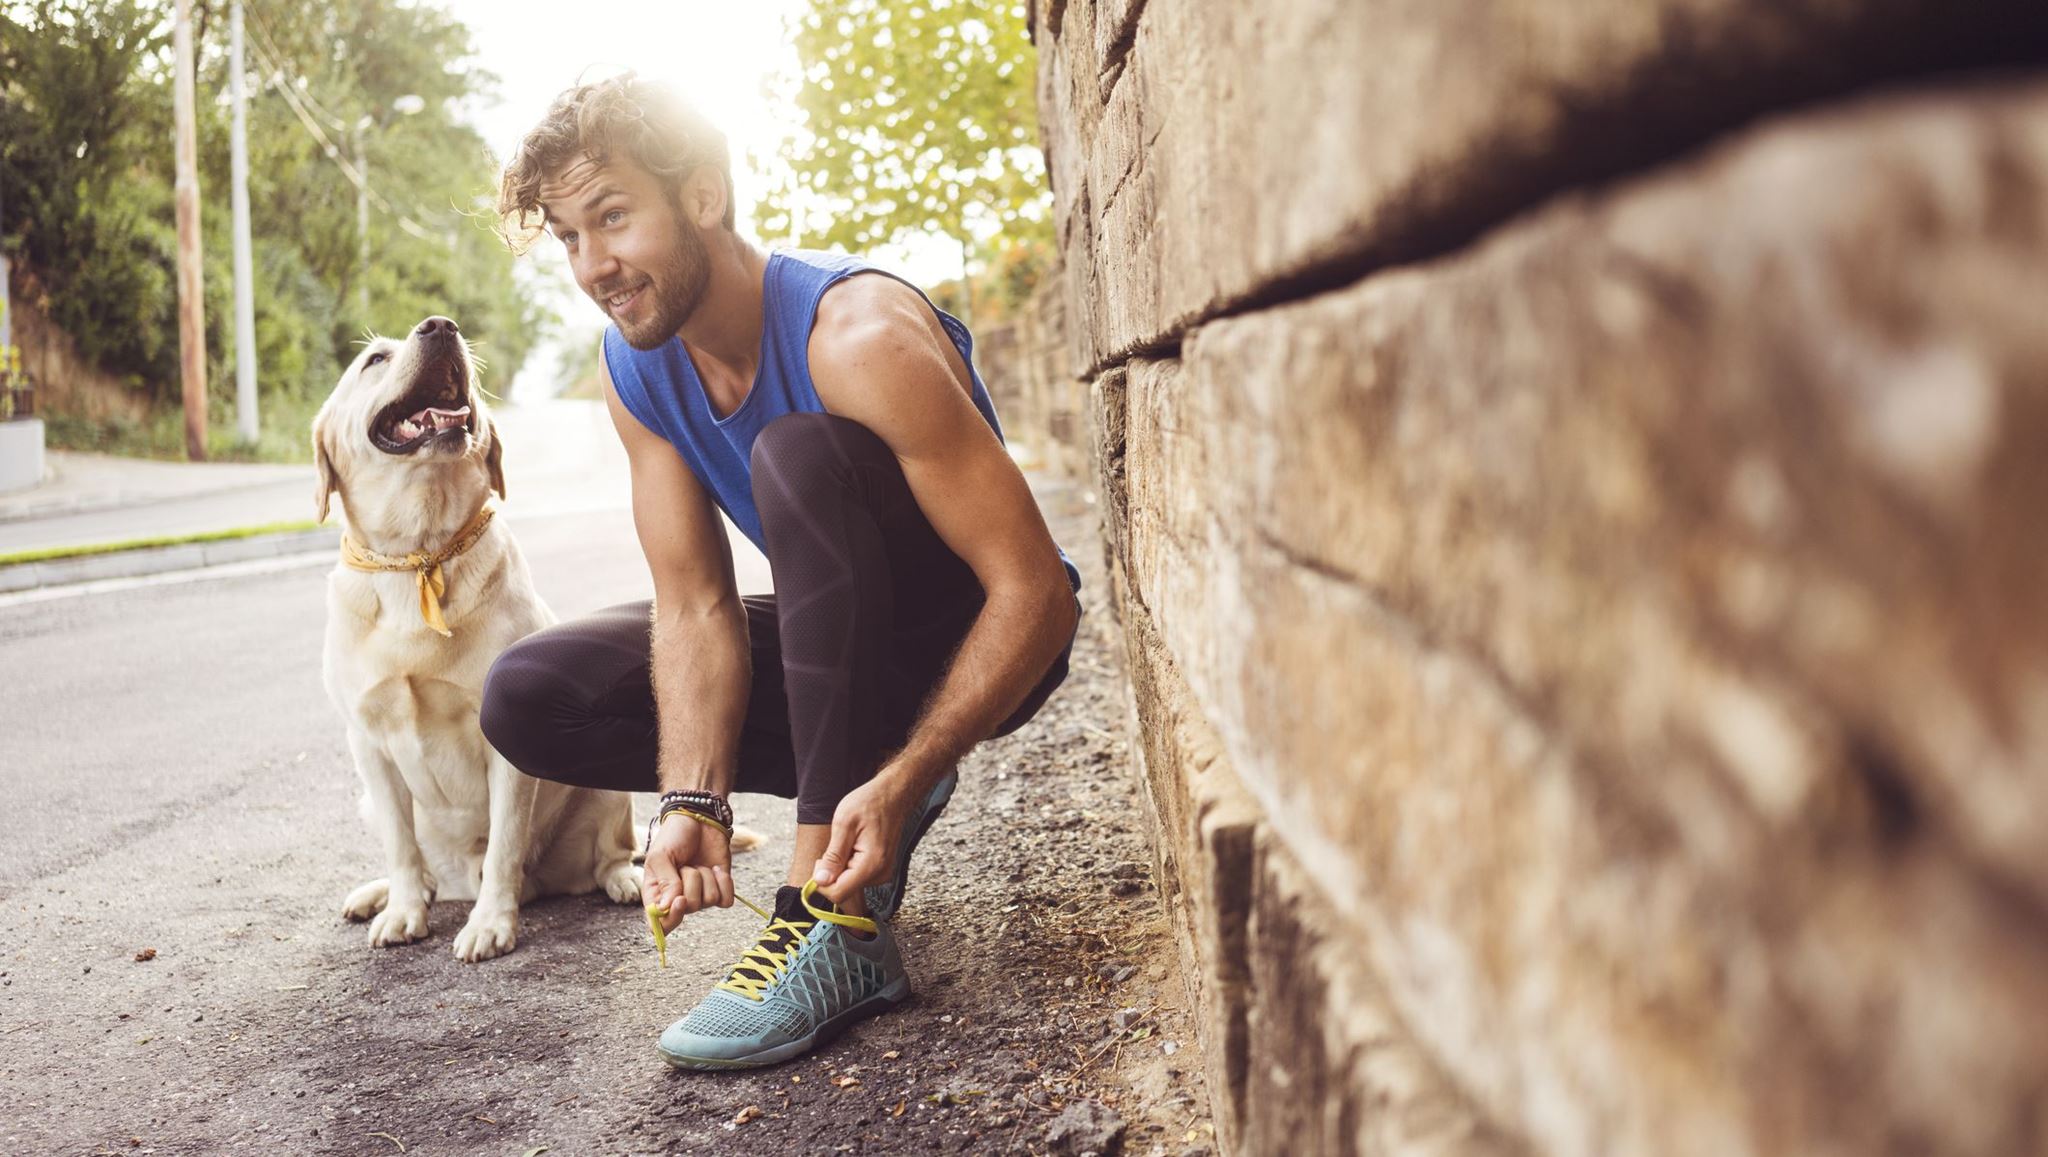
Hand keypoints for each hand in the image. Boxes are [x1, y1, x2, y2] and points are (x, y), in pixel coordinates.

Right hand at [642, 812, 733, 932]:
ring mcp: (700, 895)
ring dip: (706, 877)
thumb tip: (668, 907)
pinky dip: (724, 882)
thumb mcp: (661, 856)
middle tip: (685, 865)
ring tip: (698, 863)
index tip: (681, 900)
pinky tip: (715, 869)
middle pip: (690, 908)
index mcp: (656, 894)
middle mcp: (678, 899)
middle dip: (691, 881)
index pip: (660, 923)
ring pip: (709, 901)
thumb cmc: (674, 837)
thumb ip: (665, 882)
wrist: (698, 819)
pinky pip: (726, 900)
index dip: (671, 918)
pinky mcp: (719, 889)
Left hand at [811, 770, 916, 906]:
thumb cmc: (869, 803)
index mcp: (871, 865)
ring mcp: (882, 874)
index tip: (821, 859)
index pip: (838, 893)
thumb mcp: (843, 823)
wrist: (893, 795)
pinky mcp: (881, 870)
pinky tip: (854, 846)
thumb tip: (820, 881)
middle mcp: (880, 874)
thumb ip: (833, 856)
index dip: (822, 881)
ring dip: (840, 867)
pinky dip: (849, 864)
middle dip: (831, 872)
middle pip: (842, 890)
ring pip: (848, 884)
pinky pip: (857, 877)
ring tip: (848, 842)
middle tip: (836, 845)